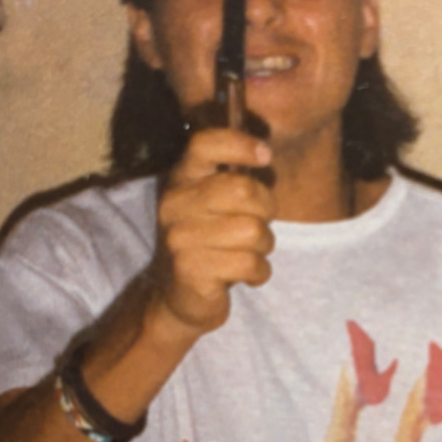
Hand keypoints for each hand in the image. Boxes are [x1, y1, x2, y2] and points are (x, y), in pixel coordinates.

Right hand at [151, 128, 275, 335]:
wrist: (180, 298)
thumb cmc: (211, 242)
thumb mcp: (214, 203)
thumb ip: (234, 177)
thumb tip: (265, 151)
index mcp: (182, 179)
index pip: (206, 144)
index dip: (240, 144)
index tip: (265, 156)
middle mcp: (175, 204)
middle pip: (244, 190)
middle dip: (266, 210)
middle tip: (260, 225)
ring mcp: (180, 238)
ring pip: (253, 231)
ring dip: (265, 246)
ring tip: (251, 253)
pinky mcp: (190, 271)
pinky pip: (249, 263)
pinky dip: (260, 272)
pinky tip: (248, 275)